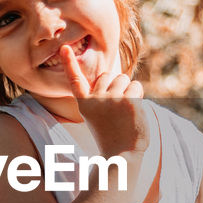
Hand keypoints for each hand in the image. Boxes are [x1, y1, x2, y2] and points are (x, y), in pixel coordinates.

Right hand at [59, 43, 146, 161]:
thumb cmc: (112, 136)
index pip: (75, 80)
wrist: (122, 154)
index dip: (69, 63)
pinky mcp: (128, 100)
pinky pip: (137, 86)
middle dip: (115, 86)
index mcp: (85, 104)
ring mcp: (112, 98)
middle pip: (108, 75)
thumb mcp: (100, 116)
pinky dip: (138, 96)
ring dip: (128, 91)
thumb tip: (121, 78)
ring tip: (126, 112)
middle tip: (117, 109)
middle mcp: (96, 98)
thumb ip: (103, 97)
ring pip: (124, 79)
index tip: (64, 48)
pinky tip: (134, 112)